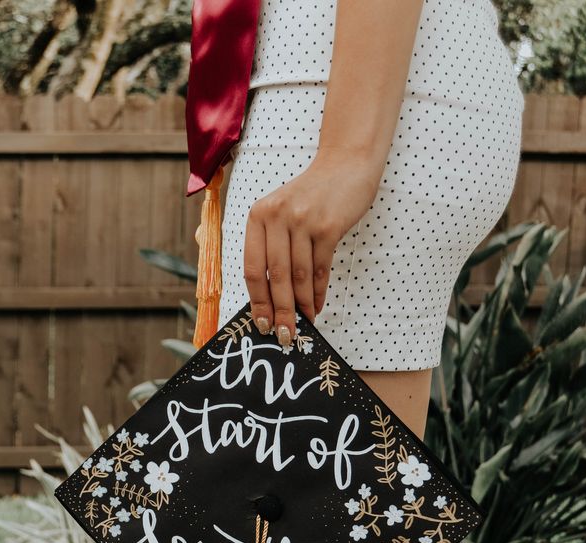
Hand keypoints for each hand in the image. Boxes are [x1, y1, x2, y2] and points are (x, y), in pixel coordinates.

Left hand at [244, 147, 380, 347]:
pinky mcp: (328, 226)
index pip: (252, 267)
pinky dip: (319, 292)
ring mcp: (303, 221)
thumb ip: (262, 239)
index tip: (261, 323)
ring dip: (302, 306)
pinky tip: (317, 306)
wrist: (346, 164)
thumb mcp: (277, 209)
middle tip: (285, 335)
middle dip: (280, 311)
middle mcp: (277, 216)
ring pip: (299, 276)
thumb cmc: (311, 195)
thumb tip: (239, 271)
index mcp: (258, 215)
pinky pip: (320, 269)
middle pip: (275, 276)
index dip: (257, 300)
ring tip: (304, 324)